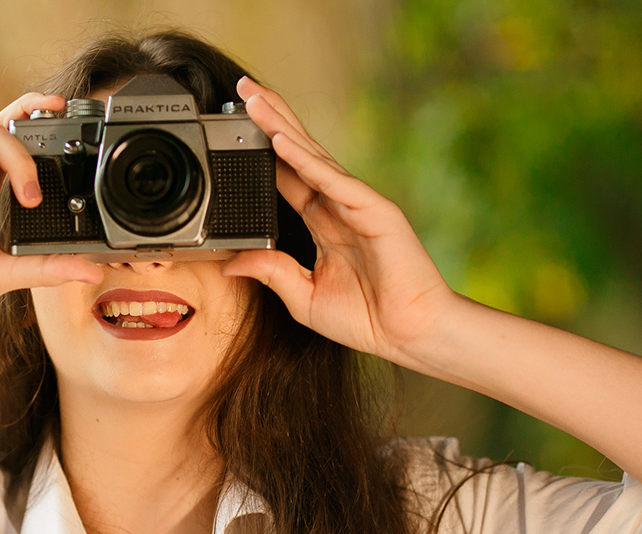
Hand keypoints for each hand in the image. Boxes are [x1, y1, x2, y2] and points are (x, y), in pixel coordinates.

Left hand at [222, 76, 458, 361]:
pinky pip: (333, 181)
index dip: (263, 150)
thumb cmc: (367, 319)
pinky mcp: (374, 211)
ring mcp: (357, 204)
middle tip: (242, 90)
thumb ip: (270, 274)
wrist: (410, 335)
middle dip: (270, 120)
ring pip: (313, 156)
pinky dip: (306, 161)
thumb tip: (231, 263)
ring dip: (282, 127)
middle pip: (298, 153)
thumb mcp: (303, 297)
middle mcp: (339, 206)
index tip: (236, 127)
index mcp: (324, 223)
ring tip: (255, 101)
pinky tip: (282, 142)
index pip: (287, 176)